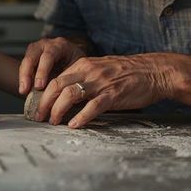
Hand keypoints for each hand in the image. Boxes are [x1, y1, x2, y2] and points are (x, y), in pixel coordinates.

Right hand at [18, 37, 85, 94]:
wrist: (75, 60)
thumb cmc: (79, 66)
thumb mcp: (78, 68)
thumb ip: (70, 77)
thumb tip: (64, 95)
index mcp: (60, 45)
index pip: (49, 55)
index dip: (42, 71)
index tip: (39, 86)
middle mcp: (47, 45)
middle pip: (33, 56)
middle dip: (28, 73)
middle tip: (26, 89)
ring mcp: (38, 49)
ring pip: (26, 60)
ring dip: (23, 76)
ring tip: (23, 91)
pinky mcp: (32, 57)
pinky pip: (24, 66)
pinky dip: (23, 78)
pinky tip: (24, 89)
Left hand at [37, 54, 174, 127]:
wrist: (154, 71)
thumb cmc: (127, 73)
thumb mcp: (100, 70)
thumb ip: (83, 79)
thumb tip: (65, 95)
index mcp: (84, 65)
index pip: (56, 79)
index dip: (43, 94)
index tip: (37, 107)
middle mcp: (89, 72)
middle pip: (57, 86)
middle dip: (44, 103)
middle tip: (38, 117)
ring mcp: (101, 83)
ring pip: (70, 95)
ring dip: (58, 110)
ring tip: (53, 122)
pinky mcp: (114, 95)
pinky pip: (93, 106)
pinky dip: (81, 117)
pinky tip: (74, 125)